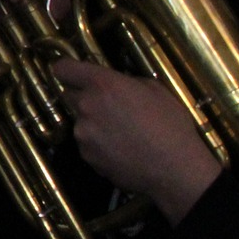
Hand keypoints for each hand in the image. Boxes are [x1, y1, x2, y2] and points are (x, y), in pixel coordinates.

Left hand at [53, 59, 220, 224]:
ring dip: (94, 124)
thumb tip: (118, 83)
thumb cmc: (170, 126)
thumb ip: (127, 81)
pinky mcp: (87, 156)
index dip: (67, 70)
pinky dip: (99, 146)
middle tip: (110, 108)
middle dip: (85, 98)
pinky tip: (122, 151)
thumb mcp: (155, 90)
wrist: (175, 170)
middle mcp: (87, 106)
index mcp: (103, 84)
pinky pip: (87, 144)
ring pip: (81, 122)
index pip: (63, 68)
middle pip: (71, 96)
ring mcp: (84, 133)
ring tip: (122, 135)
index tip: (74, 74)